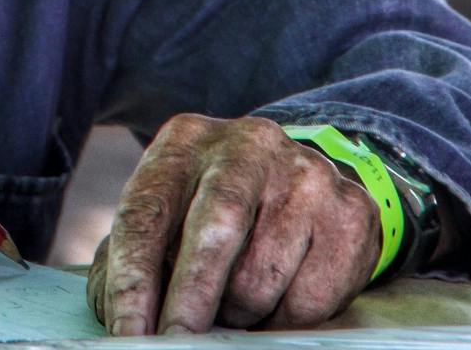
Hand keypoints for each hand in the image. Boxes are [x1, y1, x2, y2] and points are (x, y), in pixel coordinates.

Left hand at [86, 114, 379, 334]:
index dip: (132, 282)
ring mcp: (305, 173)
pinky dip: (284, 320)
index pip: (146, 214)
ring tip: (233, 304)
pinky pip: (310, 300)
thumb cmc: (209, 209)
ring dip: (239, 315)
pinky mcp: (350, 211)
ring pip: (261, 279)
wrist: (296, 178)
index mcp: (185, 140)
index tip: (127, 335)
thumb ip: (133, 257)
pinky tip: (277, 297)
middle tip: (175, 344)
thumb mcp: (167, 212)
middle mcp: (247, 144)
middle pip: (214, 231)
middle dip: (189, 300)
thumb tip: (120, 318)